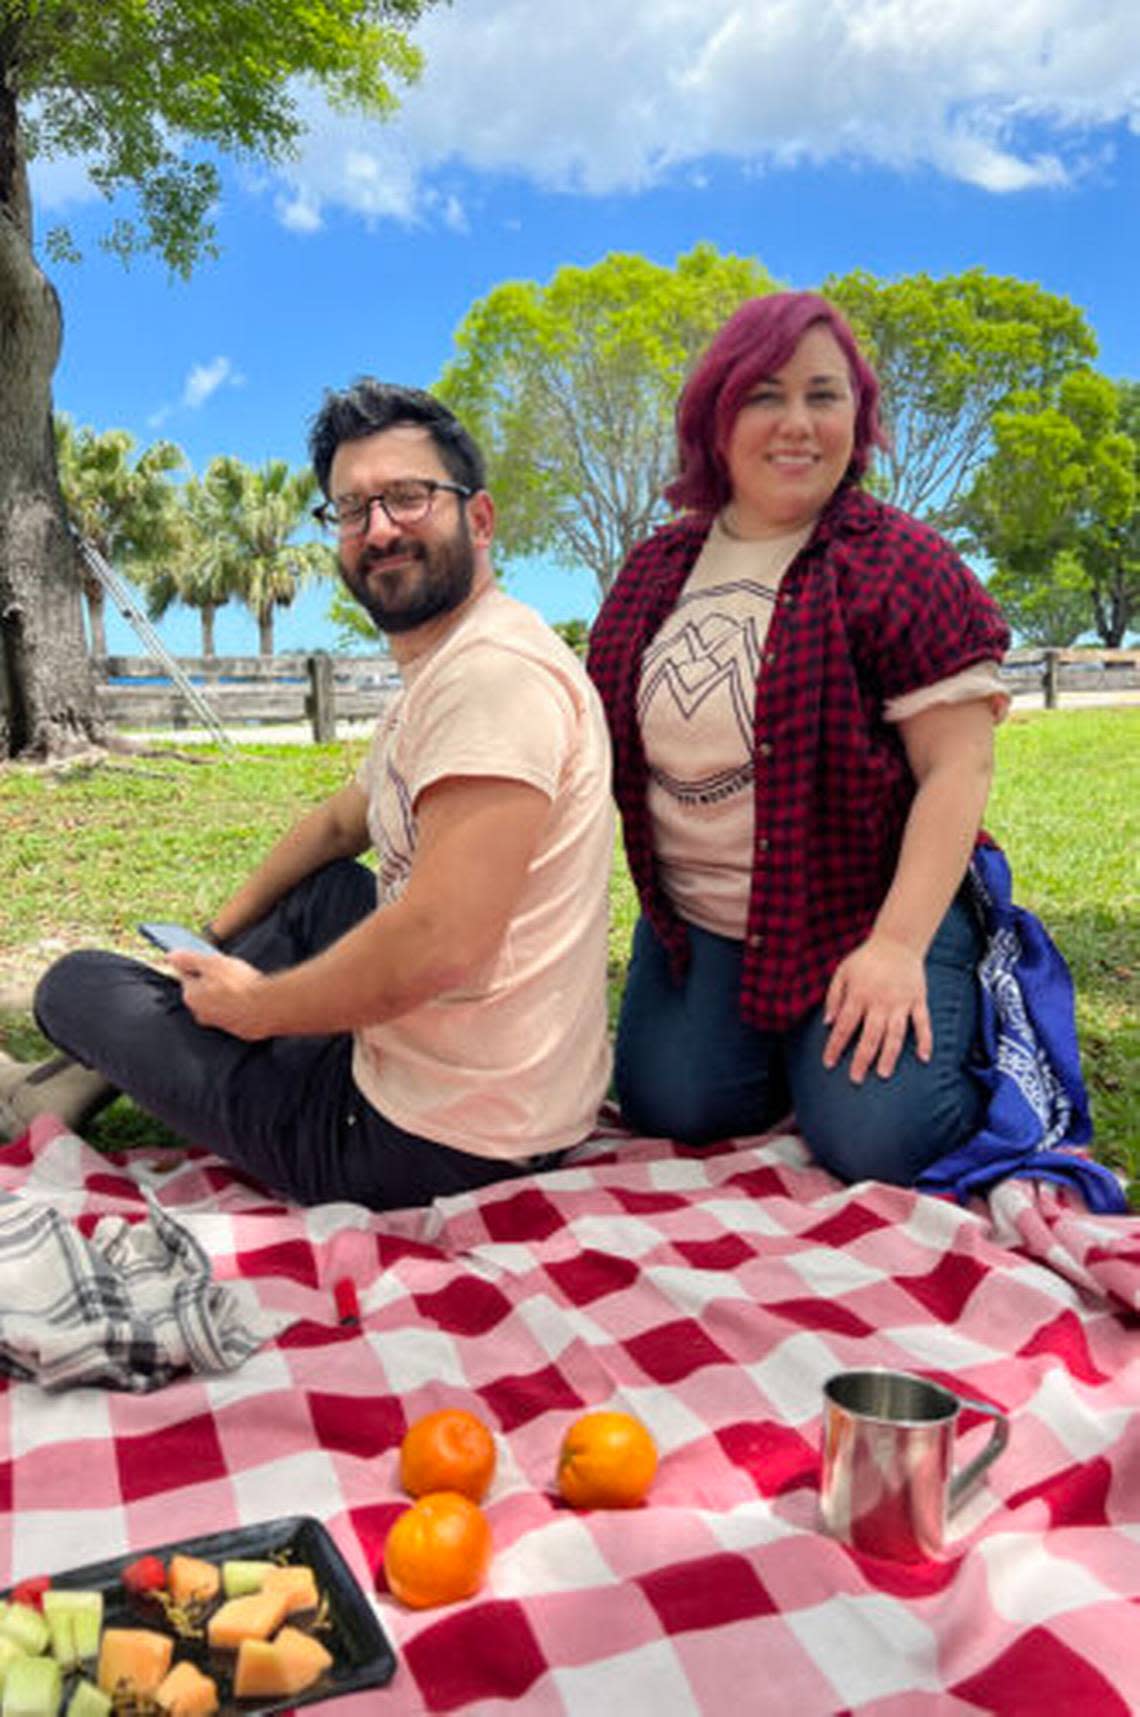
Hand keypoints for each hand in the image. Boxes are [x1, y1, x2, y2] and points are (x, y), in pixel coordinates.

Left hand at [168, 949, 269, 1040]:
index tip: (214, 964)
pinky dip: (239, 1007)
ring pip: (218, 1004)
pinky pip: (233, 1015)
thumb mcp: (211, 963)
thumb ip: (189, 959)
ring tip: (243, 986)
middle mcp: (200, 1013)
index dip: (201, 967)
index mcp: (190, 996)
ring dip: (226, 996)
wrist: (265, 1007)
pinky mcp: (235, 1030)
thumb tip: (170, 956)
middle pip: (202, 992)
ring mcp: (218, 1023)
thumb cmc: (238, 984)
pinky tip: (250, 999)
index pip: (188, 977)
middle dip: (213, 983)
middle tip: (231, 974)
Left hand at [821, 934, 930, 1083]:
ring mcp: (901, 1003)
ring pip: (895, 1034)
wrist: (897, 942)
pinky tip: (925, 1058)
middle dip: (862, 1059)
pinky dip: (925, 1041)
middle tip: (855, 1079)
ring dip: (889, 1055)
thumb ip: (833, 997)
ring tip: (883, 1074)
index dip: (835, 1046)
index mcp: (859, 995)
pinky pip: (923, 1023)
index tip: (828, 1063)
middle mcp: (880, 1002)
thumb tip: (828, 1023)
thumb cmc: (866, 959)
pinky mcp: (918, 1000)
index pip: (845, 1026)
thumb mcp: (842, 972)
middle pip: (870, 1036)